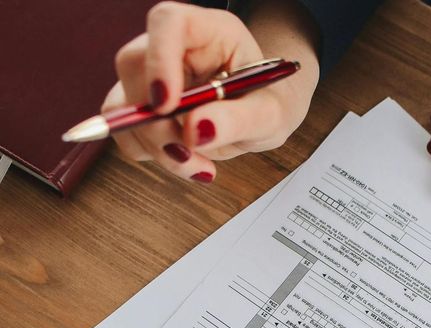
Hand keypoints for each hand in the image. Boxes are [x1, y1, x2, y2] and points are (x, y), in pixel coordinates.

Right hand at [102, 1, 318, 182]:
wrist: (263, 115)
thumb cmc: (269, 104)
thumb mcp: (269, 116)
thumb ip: (239, 120)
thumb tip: (196, 132)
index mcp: (210, 30)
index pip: (168, 22)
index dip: (159, 60)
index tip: (166, 106)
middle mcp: (173, 45)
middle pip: (134, 67)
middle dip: (157, 122)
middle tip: (191, 153)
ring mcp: (152, 74)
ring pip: (123, 106)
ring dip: (154, 146)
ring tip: (200, 165)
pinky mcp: (143, 105)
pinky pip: (126, 132)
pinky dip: (152, 156)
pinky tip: (190, 162)